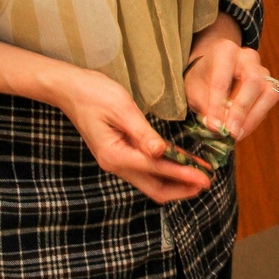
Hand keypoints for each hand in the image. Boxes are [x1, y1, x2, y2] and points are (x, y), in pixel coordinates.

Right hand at [56, 67, 211, 203]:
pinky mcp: (121, 155)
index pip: (156, 169)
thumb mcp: (122, 109)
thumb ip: (143, 133)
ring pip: (152, 182)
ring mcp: (118, 162)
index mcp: (115, 155)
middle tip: (207, 181)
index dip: (183, 175)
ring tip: (201, 174)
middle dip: (183, 188)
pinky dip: (167, 169)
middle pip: (155, 188)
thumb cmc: (95, 94)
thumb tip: (162, 153)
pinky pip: (147, 169)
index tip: (205, 178)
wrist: (71, 89)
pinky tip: (183, 163)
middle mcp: (116, 164)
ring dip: (177, 180)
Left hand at [184, 17, 278, 139]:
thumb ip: (206, 106)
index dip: (217, 105)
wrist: (212, 70)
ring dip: (252, 117)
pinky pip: (269, 102)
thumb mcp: (195, 90)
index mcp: (225, 51)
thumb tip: (217, 127)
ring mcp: (262, 70)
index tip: (213, 126)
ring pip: (268, 92)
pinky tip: (241, 130)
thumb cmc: (202, 78)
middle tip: (230, 132)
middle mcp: (248, 57)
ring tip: (236, 134)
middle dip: (241, 110)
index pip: (222, 79)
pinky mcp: (270, 84)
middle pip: (252, 81)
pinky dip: (255, 119)